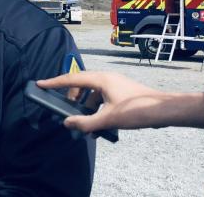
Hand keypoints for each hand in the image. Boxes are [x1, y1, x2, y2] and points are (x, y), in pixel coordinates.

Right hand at [37, 72, 203, 132]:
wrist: (164, 110)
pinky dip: (96, 109)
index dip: (54, 82)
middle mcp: (106, 77)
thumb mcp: (108, 119)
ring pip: (92, 93)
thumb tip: (67, 123)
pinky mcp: (122, 92)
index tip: (39, 84)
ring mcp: (115, 84)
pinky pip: (102, 98)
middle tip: (65, 111)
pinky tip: (99, 126)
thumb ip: (85, 122)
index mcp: (101, 79)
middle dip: (71, 99)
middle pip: (80, 85)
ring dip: (85, 107)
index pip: (71, 79)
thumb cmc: (137, 110)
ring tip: (85, 124)